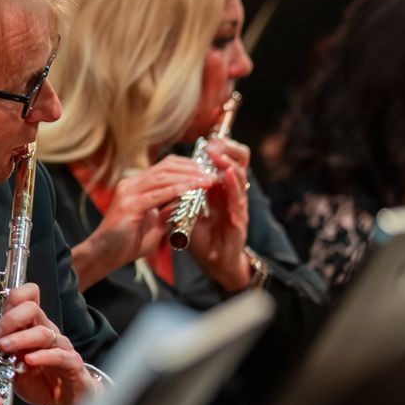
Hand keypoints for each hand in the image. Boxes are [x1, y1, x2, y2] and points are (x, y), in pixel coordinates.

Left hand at [0, 282, 92, 404]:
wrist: (66, 402)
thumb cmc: (41, 381)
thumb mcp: (11, 369)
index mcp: (33, 327)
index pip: (27, 298)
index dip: (13, 299)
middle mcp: (47, 332)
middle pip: (32, 309)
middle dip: (10, 319)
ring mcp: (61, 347)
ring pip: (42, 332)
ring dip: (20, 338)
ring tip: (3, 347)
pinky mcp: (72, 364)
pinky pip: (59, 356)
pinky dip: (42, 356)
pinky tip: (29, 360)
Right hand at [69, 156, 216, 288]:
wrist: (103, 256)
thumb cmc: (127, 244)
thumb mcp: (154, 225)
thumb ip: (168, 212)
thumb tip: (186, 202)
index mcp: (136, 185)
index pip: (165, 167)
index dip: (187, 167)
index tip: (207, 173)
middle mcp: (131, 184)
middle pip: (166, 167)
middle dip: (192, 169)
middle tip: (212, 175)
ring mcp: (129, 192)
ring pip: (164, 177)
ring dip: (188, 177)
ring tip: (208, 181)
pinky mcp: (129, 204)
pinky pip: (158, 194)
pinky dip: (178, 190)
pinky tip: (193, 190)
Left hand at [182, 138, 252, 291]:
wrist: (213, 263)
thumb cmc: (201, 238)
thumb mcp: (186, 213)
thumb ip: (180, 197)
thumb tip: (165, 182)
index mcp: (220, 190)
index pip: (223, 163)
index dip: (219, 150)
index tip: (208, 141)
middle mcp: (231, 194)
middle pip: (237, 163)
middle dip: (227, 150)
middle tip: (213, 143)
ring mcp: (237, 205)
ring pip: (239, 177)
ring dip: (228, 163)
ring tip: (218, 153)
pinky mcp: (240, 219)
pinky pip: (238, 198)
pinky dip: (233, 185)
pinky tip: (228, 174)